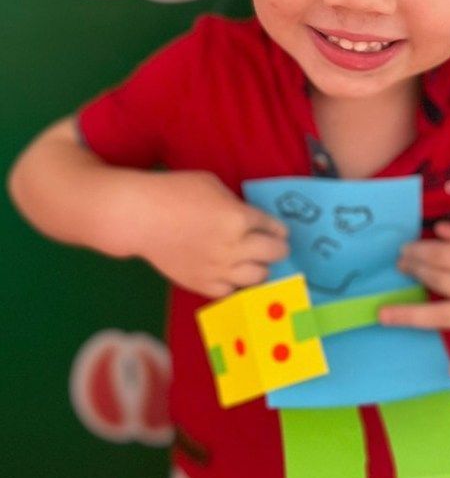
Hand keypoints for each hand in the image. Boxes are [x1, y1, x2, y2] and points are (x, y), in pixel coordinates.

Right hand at [128, 170, 288, 298]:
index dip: (279, 229)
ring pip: (257, 277)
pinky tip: (232, 276)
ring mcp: (218, 269)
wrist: (141, 217)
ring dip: (261, 268)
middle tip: (276, 247)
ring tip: (256, 263)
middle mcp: (234, 247)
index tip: (279, 232)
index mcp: (239, 218)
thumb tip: (248, 218)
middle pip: (273, 254)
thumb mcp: (213, 185)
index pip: (274, 228)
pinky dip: (235, 284)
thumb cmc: (175, 192)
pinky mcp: (201, 284)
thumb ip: (235, 203)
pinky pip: (231, 292)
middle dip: (279, 249)